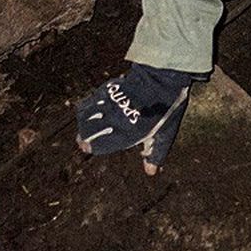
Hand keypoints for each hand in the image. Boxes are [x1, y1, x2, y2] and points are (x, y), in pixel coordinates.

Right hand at [76, 64, 194, 173]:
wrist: (165, 77)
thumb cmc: (167, 107)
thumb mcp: (166, 133)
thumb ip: (155, 153)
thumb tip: (150, 173)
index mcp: (125, 134)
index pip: (97, 146)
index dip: (90, 147)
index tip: (87, 148)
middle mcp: (114, 120)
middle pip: (86, 131)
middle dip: (83, 136)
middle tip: (84, 138)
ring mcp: (110, 104)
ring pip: (85, 115)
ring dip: (83, 120)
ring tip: (87, 123)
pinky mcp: (110, 89)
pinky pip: (92, 98)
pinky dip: (89, 104)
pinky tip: (94, 105)